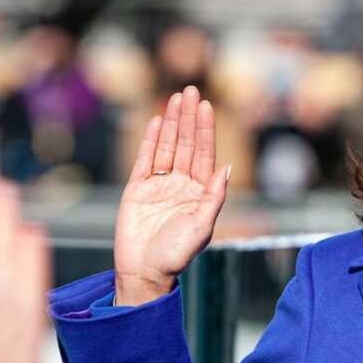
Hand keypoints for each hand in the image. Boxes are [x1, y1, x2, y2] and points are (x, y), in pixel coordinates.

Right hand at [114, 85, 228, 304]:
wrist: (144, 272)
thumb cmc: (176, 255)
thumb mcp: (201, 227)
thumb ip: (213, 198)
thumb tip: (226, 168)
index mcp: (199, 193)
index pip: (204, 155)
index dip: (205, 130)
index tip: (206, 106)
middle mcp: (180, 185)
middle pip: (186, 144)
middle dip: (189, 118)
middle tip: (191, 90)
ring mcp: (158, 185)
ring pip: (167, 147)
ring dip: (172, 123)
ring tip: (176, 98)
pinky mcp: (136, 189)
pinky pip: (145, 160)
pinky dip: (151, 140)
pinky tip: (157, 121)